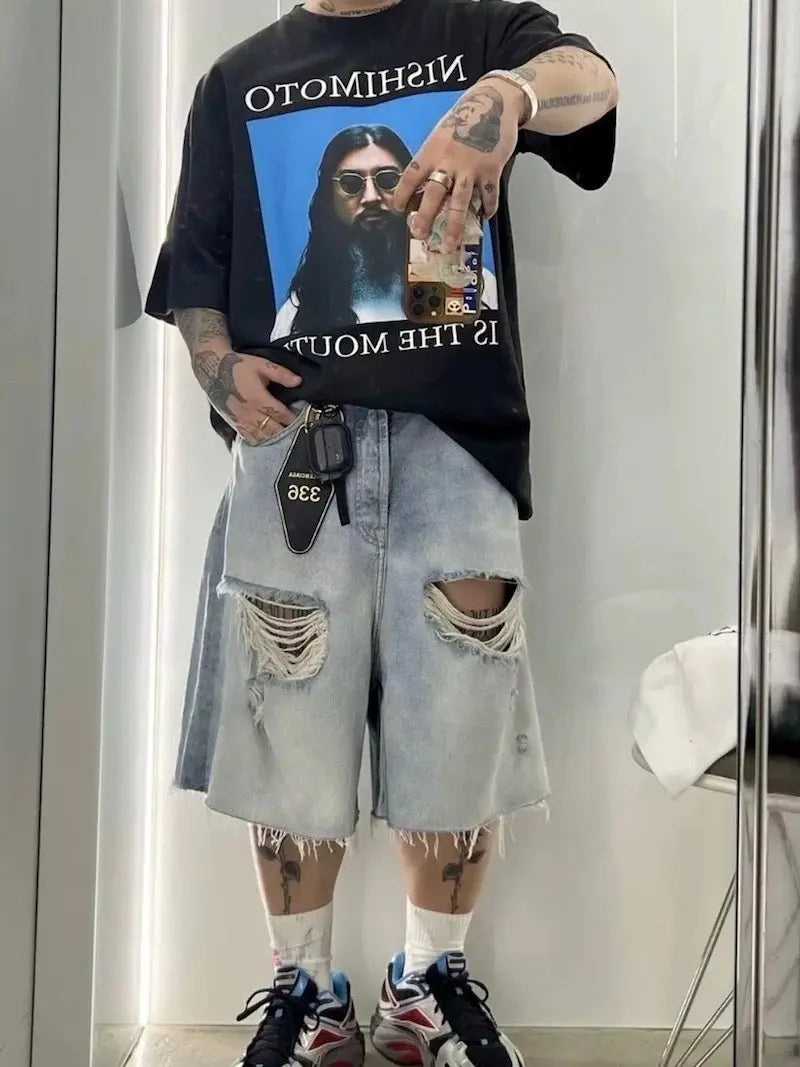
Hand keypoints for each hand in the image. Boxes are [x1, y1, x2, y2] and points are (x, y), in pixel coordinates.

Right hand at [191, 349, 301, 444]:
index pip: (280, 414)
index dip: (293, 418)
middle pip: (273, 430)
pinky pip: (249, 438)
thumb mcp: (261, 364)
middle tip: (296, 430)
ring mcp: (241, 421)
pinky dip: (261, 441)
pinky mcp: (234, 424)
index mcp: (258, 399)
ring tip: (285, 436)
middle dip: (286, 431)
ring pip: (262, 437)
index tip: (302, 419)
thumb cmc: (237, 366)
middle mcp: (249, 413)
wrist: (212, 371)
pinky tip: (268, 440)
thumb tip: (298, 381)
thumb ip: (281, 374)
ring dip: (274, 438)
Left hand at [392, 79, 525, 251]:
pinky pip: (488, 196)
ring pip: (460, 202)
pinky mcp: (491, 170)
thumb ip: (433, 158)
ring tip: (450, 243)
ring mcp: (471, 167)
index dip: (402, 193)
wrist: (495, 101)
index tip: (397, 209)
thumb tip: (423, 185)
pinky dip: (487, 209)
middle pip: (434, 194)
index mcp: (433, 150)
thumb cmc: (464, 117)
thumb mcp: (441, 133)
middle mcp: (449, 161)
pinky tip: (484, 219)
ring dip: (454, 225)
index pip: (412, 175)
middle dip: (424, 217)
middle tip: (418, 234)